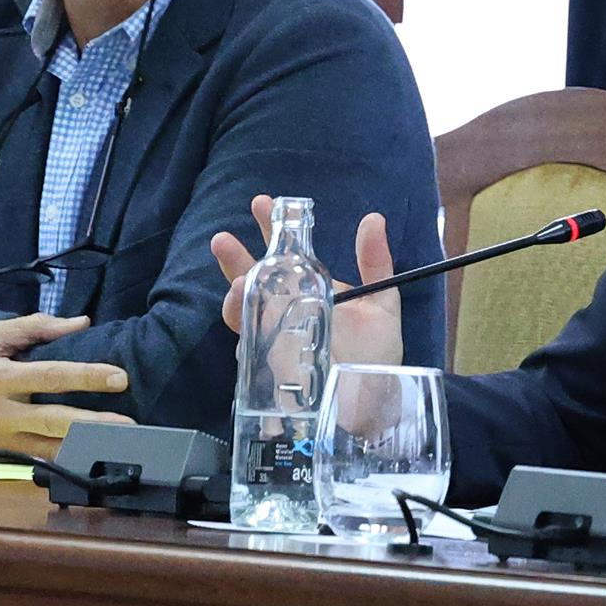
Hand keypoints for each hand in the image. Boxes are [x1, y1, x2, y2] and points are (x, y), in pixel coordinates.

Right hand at [0, 313, 129, 452]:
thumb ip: (34, 328)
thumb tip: (81, 322)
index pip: (50, 377)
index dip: (86, 377)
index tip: (120, 378)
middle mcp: (0, 413)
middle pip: (54, 421)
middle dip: (94, 424)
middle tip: (131, 424)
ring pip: (48, 449)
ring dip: (85, 448)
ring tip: (120, 446)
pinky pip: (34, 461)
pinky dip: (61, 461)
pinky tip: (90, 460)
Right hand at [211, 195, 401, 365]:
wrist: (375, 401)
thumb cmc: (379, 354)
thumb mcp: (382, 303)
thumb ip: (376, 264)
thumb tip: (373, 219)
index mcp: (313, 292)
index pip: (287, 256)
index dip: (272, 229)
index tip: (264, 203)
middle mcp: (289, 310)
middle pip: (255, 278)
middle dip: (237, 257)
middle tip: (223, 238)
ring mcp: (277, 335)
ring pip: (244, 307)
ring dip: (235, 289)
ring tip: (239, 277)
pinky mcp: (271, 362)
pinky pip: (247, 339)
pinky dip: (241, 320)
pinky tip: (241, 305)